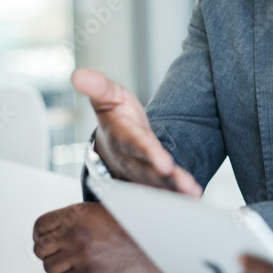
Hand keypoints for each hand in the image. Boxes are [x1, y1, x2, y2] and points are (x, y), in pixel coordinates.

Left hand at [32, 202, 165, 272]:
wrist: (161, 241)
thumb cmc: (138, 223)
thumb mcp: (107, 206)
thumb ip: (79, 214)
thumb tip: (57, 224)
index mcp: (79, 214)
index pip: (40, 226)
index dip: (41, 233)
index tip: (47, 236)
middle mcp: (77, 235)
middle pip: (40, 248)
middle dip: (48, 249)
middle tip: (60, 249)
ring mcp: (83, 257)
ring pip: (50, 266)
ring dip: (59, 263)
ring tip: (74, 258)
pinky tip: (87, 266)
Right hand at [73, 68, 201, 196]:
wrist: (113, 139)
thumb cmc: (115, 116)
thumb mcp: (108, 96)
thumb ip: (98, 87)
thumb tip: (79, 75)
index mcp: (123, 137)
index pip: (137, 146)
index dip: (150, 155)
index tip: (165, 164)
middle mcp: (131, 159)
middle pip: (150, 171)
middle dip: (167, 180)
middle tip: (186, 187)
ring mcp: (140, 172)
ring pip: (157, 184)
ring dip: (174, 191)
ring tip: (193, 195)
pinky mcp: (149, 180)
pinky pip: (162, 190)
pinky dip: (176, 195)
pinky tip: (193, 197)